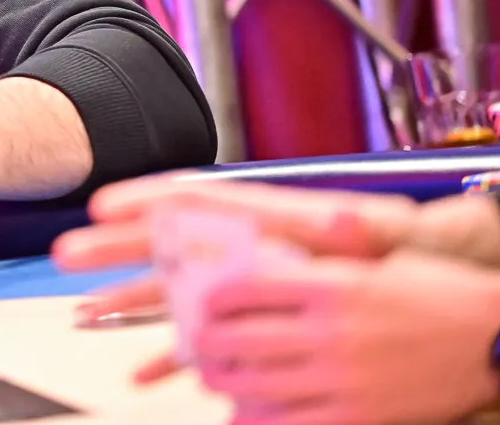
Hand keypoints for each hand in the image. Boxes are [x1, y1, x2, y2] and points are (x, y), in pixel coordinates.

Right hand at [52, 175, 417, 325]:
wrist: (393, 266)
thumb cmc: (374, 243)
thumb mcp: (359, 231)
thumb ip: (342, 226)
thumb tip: (342, 220)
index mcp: (251, 215)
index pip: (188, 201)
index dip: (143, 199)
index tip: (102, 206)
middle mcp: (228, 243)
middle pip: (160, 243)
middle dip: (111, 249)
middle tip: (66, 253)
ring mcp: (228, 279)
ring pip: (166, 288)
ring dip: (124, 301)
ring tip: (83, 312)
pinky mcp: (240, 313)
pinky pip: (195, 333)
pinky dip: (167, 353)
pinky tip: (142, 375)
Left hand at [164, 252, 499, 424]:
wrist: (495, 342)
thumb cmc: (435, 296)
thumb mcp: (377, 264)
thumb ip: (324, 262)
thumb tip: (269, 261)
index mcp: (331, 286)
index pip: (245, 290)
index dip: (213, 300)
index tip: (204, 304)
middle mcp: (331, 332)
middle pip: (240, 340)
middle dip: (207, 344)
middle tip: (199, 345)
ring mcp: (344, 379)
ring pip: (257, 385)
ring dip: (224, 383)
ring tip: (215, 378)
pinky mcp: (360, 416)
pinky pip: (292, 424)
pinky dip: (260, 420)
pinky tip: (247, 414)